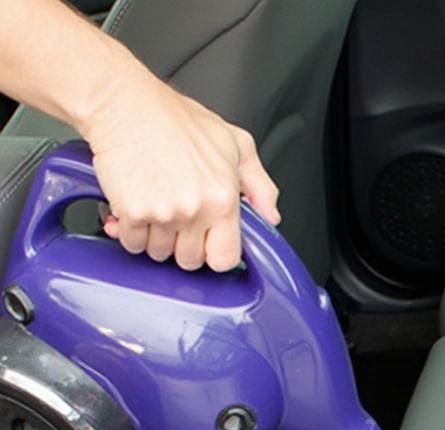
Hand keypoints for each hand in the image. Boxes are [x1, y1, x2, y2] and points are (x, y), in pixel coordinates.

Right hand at [83, 74, 279, 271]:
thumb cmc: (174, 119)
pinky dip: (127, 229)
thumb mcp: (233, 143)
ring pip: (158, 253)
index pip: (225, 259)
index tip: (206, 241)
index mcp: (223, 199)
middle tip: (175, 216)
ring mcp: (163, 213)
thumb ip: (259, 184)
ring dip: (153, 237)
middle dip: (180, 245)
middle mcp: (196, 209)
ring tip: (155, 204)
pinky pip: (131, 242)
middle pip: (189, 260)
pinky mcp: (132, 211)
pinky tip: (133, 205)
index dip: (214, 253)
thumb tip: (270, 215)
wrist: (122, 101)